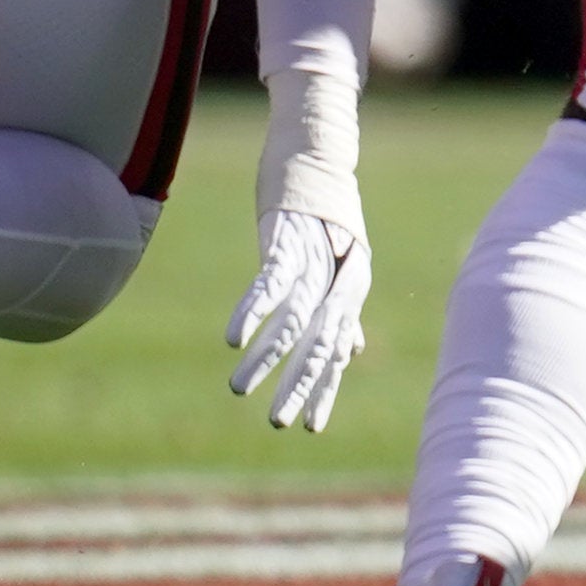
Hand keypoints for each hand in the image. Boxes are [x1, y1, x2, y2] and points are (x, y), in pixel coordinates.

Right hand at [230, 206, 369, 432]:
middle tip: (279, 422)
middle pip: (320, 342)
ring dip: (266, 357)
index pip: (337, 350)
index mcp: (349, 291)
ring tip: (240, 388)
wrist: (318, 159)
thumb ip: (342, 312)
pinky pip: (272, 281)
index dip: (324, 388)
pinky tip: (235, 338)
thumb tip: (350, 352)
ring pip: (293, 319)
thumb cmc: (327, 216)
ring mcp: (313, 261)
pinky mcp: (287, 240)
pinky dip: (254, 310)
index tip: (310, 427)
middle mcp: (337, 280)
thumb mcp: (343, 266)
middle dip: (299, 384)